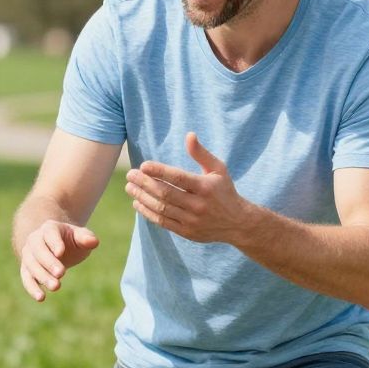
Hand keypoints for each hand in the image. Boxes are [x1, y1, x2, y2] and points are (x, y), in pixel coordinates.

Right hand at [19, 220, 99, 300]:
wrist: (57, 248)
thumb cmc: (71, 241)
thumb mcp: (80, 237)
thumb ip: (86, 238)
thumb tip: (93, 241)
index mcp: (49, 228)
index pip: (50, 234)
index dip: (54, 243)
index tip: (61, 253)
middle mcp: (34, 239)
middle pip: (38, 250)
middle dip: (48, 262)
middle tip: (61, 274)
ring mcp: (28, 254)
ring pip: (31, 265)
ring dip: (42, 276)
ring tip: (56, 287)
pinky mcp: (26, 269)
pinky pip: (26, 278)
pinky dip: (32, 288)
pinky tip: (41, 298)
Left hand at [125, 134, 246, 245]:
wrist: (238, 223)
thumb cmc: (224, 191)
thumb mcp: (218, 169)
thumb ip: (201, 153)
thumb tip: (189, 135)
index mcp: (206, 187)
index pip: (178, 178)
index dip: (159, 171)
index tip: (143, 165)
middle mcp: (198, 205)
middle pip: (166, 193)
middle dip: (145, 183)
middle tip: (131, 174)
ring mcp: (192, 220)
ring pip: (161, 208)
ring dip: (142, 197)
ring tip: (130, 187)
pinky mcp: (187, 232)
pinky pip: (163, 222)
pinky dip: (148, 212)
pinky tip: (138, 203)